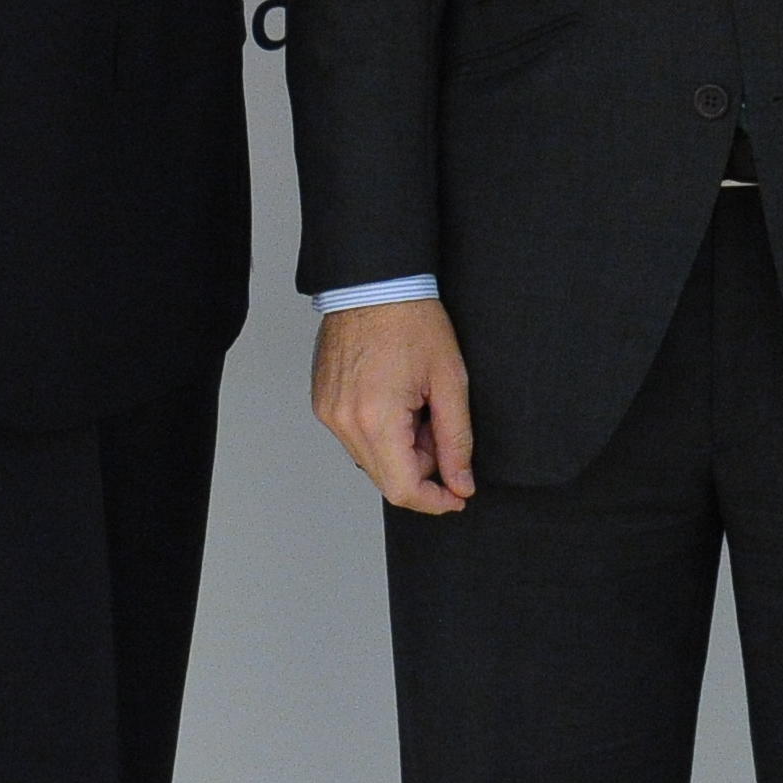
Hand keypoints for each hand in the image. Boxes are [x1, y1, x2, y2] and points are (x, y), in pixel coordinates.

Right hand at [312, 299, 475, 514]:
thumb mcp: (450, 381)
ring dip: (401, 449)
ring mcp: (328, 413)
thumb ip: (456, 441)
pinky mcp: (323, 402)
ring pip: (371, 459)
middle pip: (386, 479)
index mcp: (375, 419)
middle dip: (422, 468)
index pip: (403, 489)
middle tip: (440, 427)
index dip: (435, 501)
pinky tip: (396, 399)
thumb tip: (460, 483)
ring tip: (418, 406)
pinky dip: (381, 432)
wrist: (374, 281)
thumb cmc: (412, 320)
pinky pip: (355, 437)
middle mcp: (344, 422)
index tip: (458, 495)